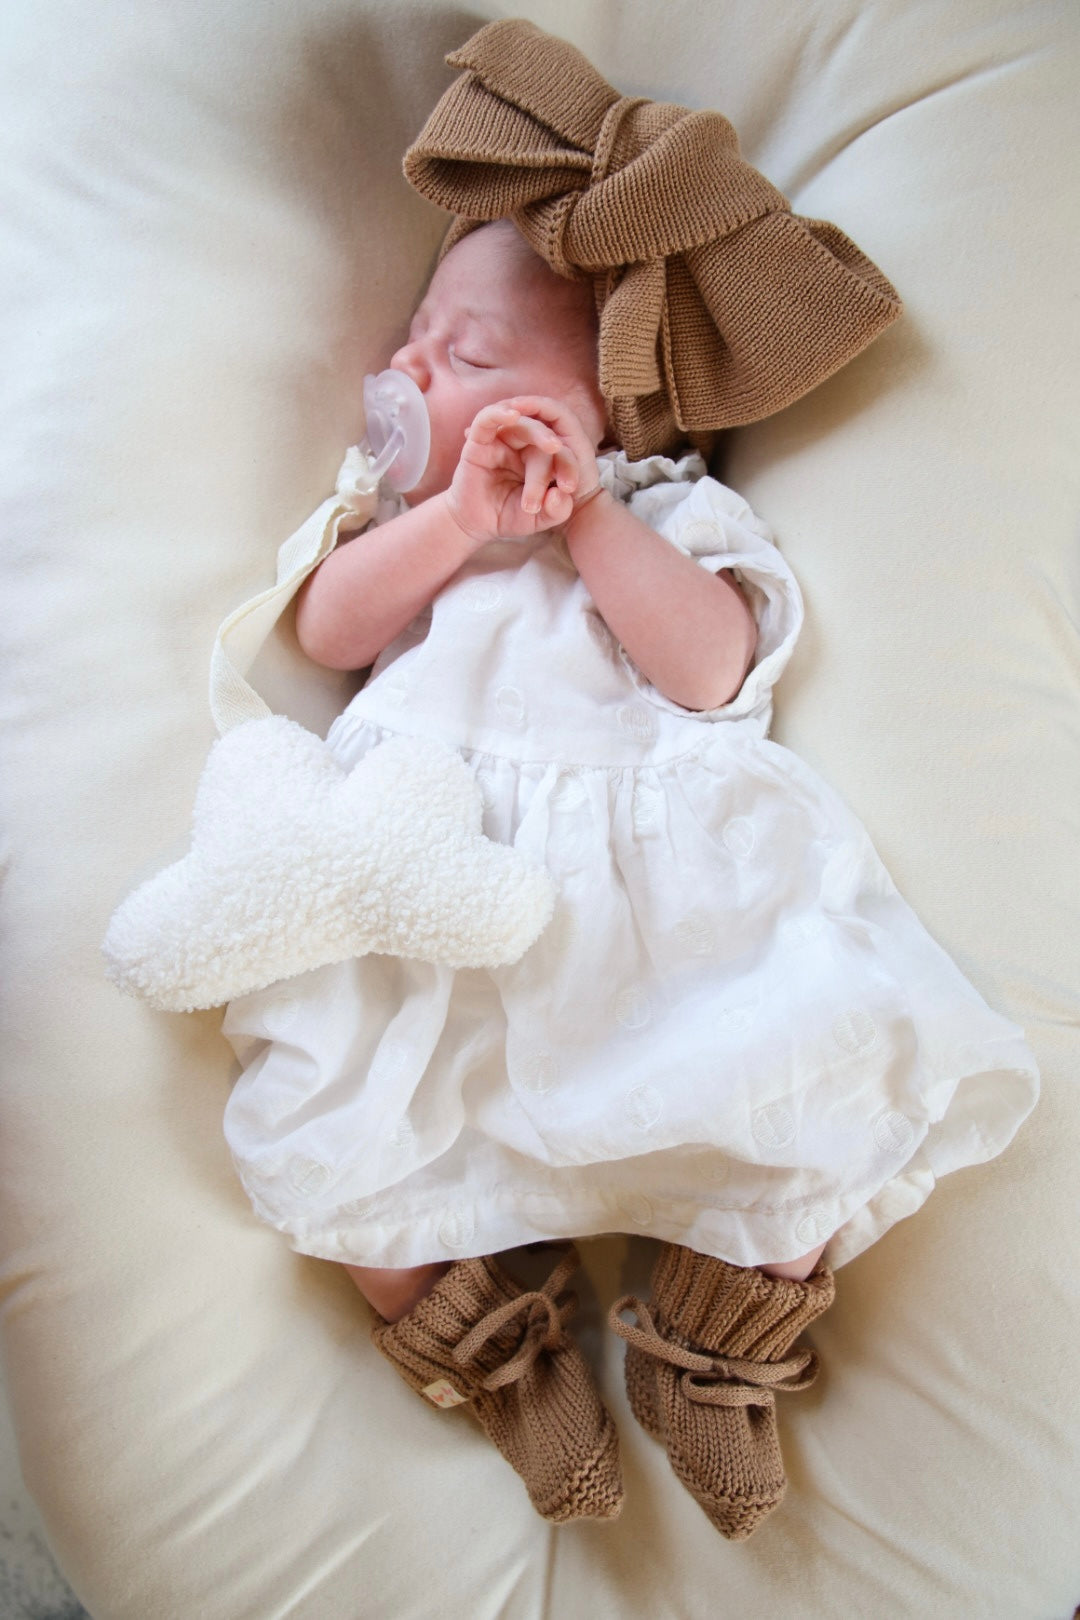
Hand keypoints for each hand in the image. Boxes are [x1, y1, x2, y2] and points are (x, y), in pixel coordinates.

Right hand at [445, 395, 601, 544]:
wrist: (477, 525)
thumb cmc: (508, 517)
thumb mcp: (538, 520)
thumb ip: (556, 511)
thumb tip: (561, 495)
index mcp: (541, 457)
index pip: (560, 452)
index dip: (570, 466)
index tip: (569, 489)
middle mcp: (522, 444)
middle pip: (544, 438)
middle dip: (557, 458)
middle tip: (563, 478)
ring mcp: (501, 440)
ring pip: (523, 426)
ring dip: (539, 432)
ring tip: (553, 446)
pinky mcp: (478, 441)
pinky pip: (486, 419)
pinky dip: (499, 413)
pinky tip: (513, 415)